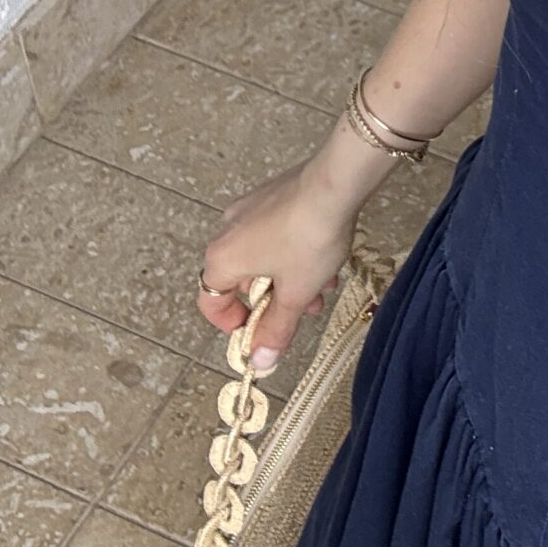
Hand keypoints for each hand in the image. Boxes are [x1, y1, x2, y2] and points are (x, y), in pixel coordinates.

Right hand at [197, 160, 359, 370]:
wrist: (336, 182)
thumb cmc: (309, 241)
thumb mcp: (295, 294)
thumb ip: (276, 330)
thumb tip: (259, 363)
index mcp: (222, 259)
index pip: (210, 302)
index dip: (232, 324)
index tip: (260, 332)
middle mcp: (227, 230)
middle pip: (242, 280)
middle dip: (276, 301)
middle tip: (306, 309)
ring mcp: (249, 208)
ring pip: (264, 257)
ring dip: (291, 278)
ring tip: (325, 285)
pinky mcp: (271, 194)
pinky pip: (275, 233)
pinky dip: (295, 251)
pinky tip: (328, 257)